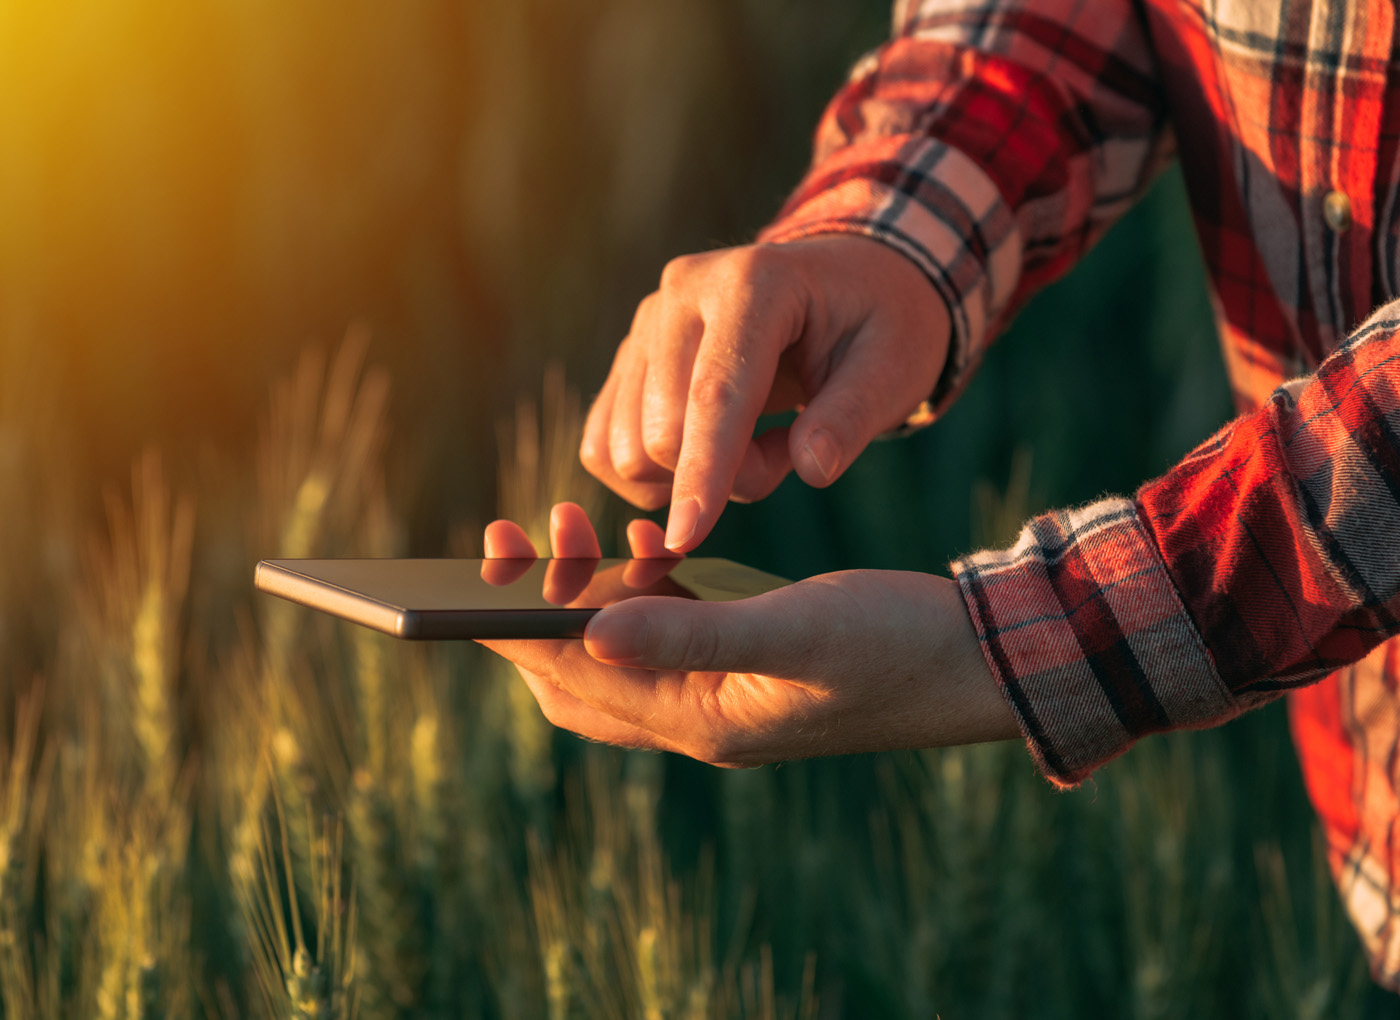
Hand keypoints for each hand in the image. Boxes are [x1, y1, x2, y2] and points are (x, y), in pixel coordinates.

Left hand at [479, 503, 1016, 766]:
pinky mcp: (742, 663)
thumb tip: (585, 632)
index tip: (486, 562)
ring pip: (615, 653)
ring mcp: (719, 693)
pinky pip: (662, 633)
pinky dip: (638, 591)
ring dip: (583, 596)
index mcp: (699, 719)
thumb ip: (694, 632)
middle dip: (532, 612)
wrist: (976, 662)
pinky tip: (649, 541)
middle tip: (521, 539)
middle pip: (575, 678)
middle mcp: (697, 715)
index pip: (574, 678)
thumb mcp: (797, 630)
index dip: (516, 625)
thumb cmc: (896, 645)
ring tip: (576, 526)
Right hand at [581, 235, 949, 551]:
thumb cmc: (878, 326)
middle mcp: (683, 290)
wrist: (847, 285)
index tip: (686, 540)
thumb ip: (853, 419)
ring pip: (628, 447)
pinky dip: (656, 476)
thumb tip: (811, 468)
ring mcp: (647, 321)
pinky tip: (715, 449)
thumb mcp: (895, 368)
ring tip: (762, 436)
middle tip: (796, 446)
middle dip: (727, 477)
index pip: (715, 394)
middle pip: (663, 431)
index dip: (702, 472)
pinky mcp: (630, 355)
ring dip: (696, 475)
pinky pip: (606, 445)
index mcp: (753, 282)